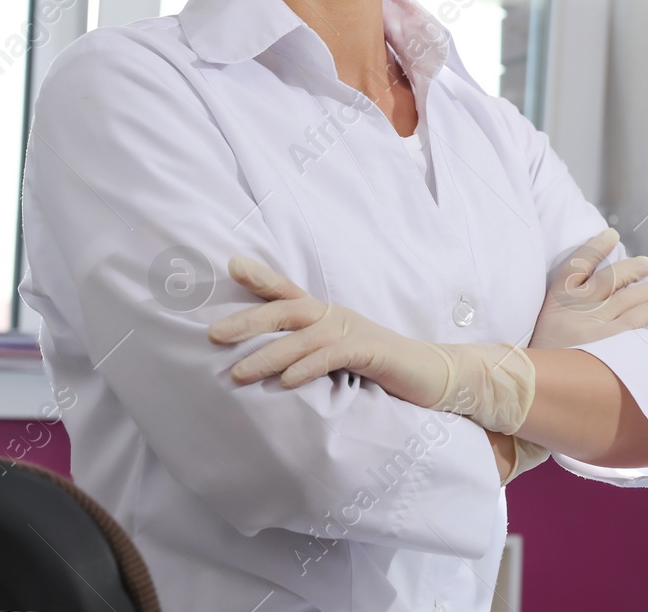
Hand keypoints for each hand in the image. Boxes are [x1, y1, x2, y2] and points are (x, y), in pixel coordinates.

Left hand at [207, 255, 538, 435]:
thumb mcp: (339, 358)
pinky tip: (286, 383)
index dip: (261, 278)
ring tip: (237, 373)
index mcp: (328, 315)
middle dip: (249, 319)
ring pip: (304, 337)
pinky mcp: (372, 351)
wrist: (434, 376)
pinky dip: (308, 368)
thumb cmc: (382, 370)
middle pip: (288, 310)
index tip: (231, 264)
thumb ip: (308, 355)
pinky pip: (333, 356)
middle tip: (213, 333)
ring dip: (268, 355)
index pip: (289, 293)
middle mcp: (338, 317)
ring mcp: (355, 332)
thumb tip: (262, 366)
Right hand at [529, 228, 647, 349]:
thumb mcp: (548, 327)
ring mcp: (590, 326)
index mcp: (555, 301)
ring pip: (627, 297)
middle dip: (632, 268)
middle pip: (609, 278)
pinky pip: (634, 321)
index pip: (575, 264)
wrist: (534, 392)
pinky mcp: (605, 345)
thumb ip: (568, 308)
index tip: (612, 234)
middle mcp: (573, 309)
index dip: (595, 247)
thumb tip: (606, 287)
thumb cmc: (547, 360)